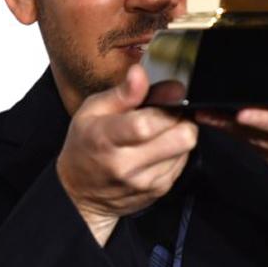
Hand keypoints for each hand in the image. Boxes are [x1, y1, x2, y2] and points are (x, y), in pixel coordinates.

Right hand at [56, 64, 198, 244]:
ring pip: (187, 148)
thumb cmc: (85, 145)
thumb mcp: (92, 110)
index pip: (145, 125)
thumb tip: (140, 73)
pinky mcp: (160, 189)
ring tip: (158, 131)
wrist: (80, 194)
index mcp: (105, 139)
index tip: (169, 94)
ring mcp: (146, 181)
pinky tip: (157, 147)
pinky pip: (184, 161)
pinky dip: (176, 150)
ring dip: (178, 133)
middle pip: (181, 137)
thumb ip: (122, 92)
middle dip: (181, 118)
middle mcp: (128, 164)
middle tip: (166, 113)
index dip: (165, 106)